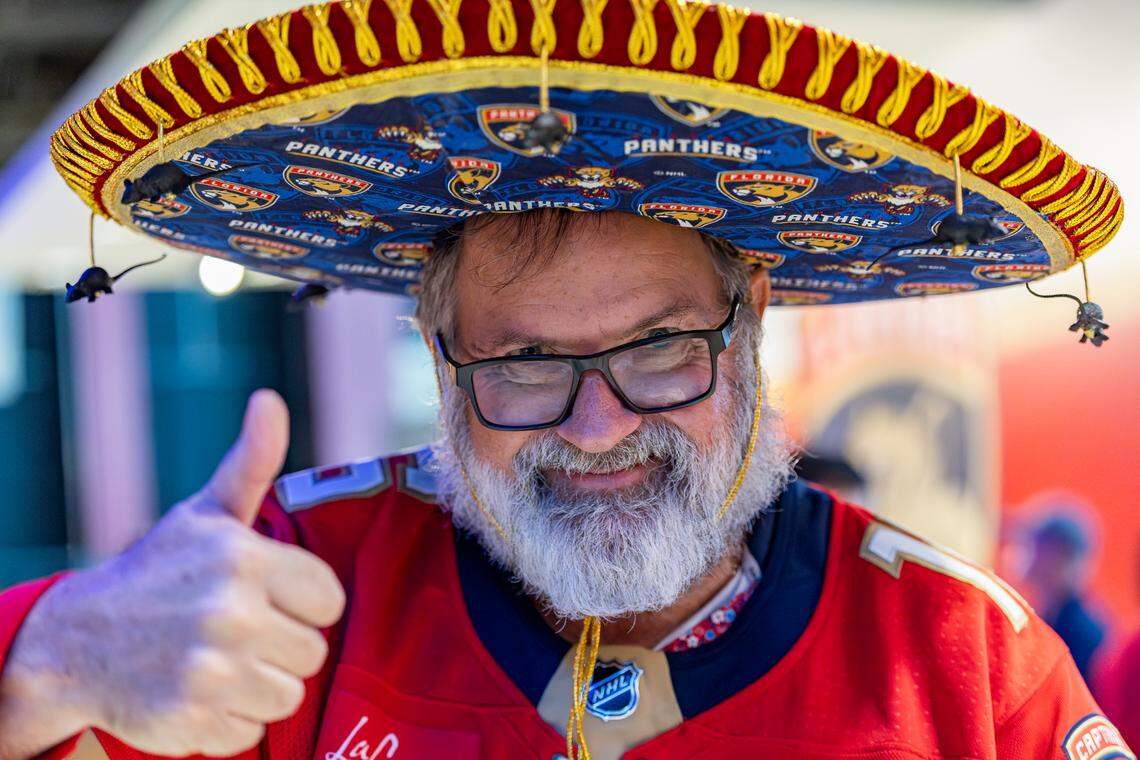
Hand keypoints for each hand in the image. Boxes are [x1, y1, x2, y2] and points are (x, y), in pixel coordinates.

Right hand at [0, 390, 345, 756]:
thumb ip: (252, 462)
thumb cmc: (158, 572)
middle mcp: (229, 613)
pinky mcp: (192, 719)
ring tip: (219, 657)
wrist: (76, 641)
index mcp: (244, 558)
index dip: (303, 601)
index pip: (329, 599)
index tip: (268, 596)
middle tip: (238, 629)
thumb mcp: (206, 513)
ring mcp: (209, 671)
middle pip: (314, 651)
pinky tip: (199, 688)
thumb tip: (270, 401)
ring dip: (260, 682)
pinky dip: (232, 715)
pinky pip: (253, 728)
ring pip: (289, 693)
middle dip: (282, 643)